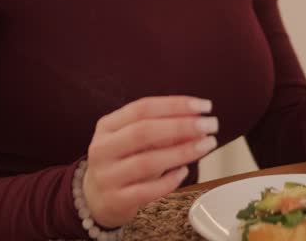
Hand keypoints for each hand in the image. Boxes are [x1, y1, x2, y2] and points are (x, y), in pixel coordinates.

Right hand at [82, 96, 217, 227]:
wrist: (95, 198)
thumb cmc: (123, 161)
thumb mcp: (133, 139)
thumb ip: (161, 129)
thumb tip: (198, 122)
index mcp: (108, 125)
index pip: (143, 108)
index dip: (175, 105)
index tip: (203, 106)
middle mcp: (103, 148)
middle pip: (143, 132)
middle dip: (182, 126)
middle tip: (210, 125)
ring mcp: (107, 176)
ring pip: (147, 162)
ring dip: (182, 152)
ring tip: (206, 145)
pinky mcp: (116, 200)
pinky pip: (147, 191)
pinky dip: (169, 181)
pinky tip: (184, 171)